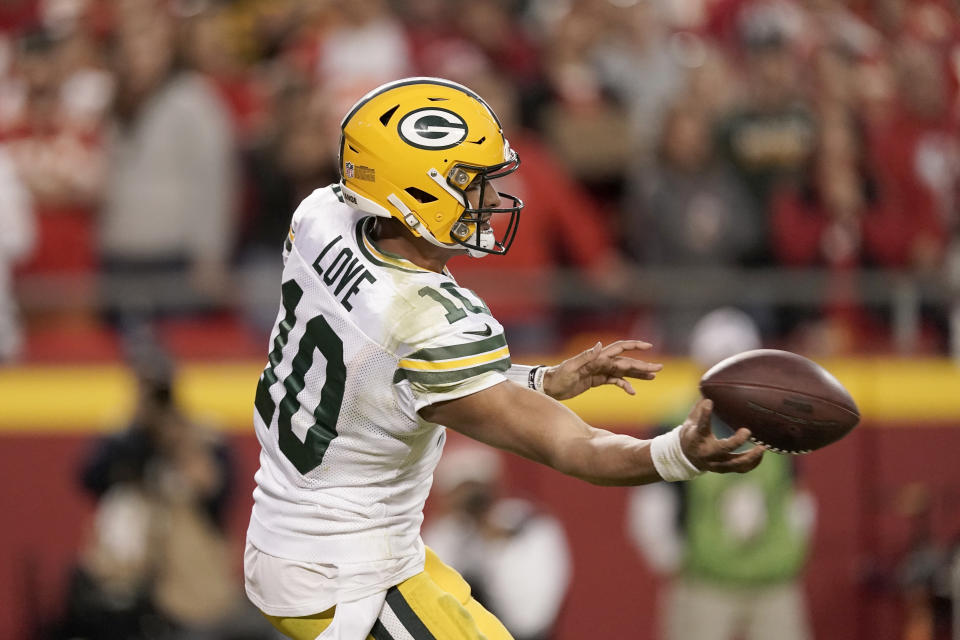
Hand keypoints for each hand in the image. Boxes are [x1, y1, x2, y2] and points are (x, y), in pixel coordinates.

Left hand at [543, 340, 662, 400]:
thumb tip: (600, 346)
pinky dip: (625, 386)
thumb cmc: (558, 376)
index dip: (634, 346)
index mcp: (597, 357)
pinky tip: (633, 392)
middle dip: (643, 365)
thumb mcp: (571, 367)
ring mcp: (600, 371)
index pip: (619, 348)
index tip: (649, 346)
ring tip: (653, 377)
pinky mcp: (597, 380)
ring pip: (623, 372)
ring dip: (638, 374)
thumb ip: (586, 356)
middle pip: (626, 362)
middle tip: (659, 369)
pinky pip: (615, 381)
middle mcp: (601, 362)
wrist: (549, 386)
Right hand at [679, 398, 764, 472]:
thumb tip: (708, 387)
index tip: (709, 402)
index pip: (700, 426)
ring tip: (763, 447)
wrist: (687, 457)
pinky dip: (753, 462)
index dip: (704, 414)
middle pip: (722, 449)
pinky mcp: (724, 469)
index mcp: (696, 439)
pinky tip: (760, 453)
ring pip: (735, 463)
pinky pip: (741, 469)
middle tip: (747, 431)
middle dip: (736, 441)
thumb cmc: (692, 434)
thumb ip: (700, 407)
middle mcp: (706, 453)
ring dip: (750, 456)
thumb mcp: (691, 421)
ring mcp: (716, 463)